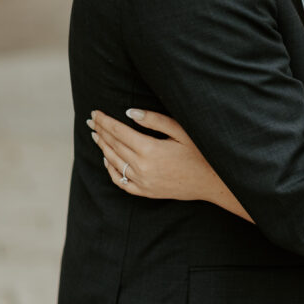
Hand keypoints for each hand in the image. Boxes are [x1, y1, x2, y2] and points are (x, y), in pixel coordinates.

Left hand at [87, 109, 252, 221]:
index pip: (119, 132)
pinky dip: (110, 170)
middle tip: (90, 120)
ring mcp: (143, 182)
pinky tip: (107, 159)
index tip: (95, 113)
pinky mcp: (146, 192)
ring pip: (114, 162)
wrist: (213, 182)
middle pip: (113, 145)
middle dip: (100, 131)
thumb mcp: (181, 131)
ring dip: (102, 147)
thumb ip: (154, 120)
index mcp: (150, 150)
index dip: (105, 121)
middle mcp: (142, 167)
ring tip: (95, 135)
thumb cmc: (201, 153)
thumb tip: (129, 112)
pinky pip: (121, 182)